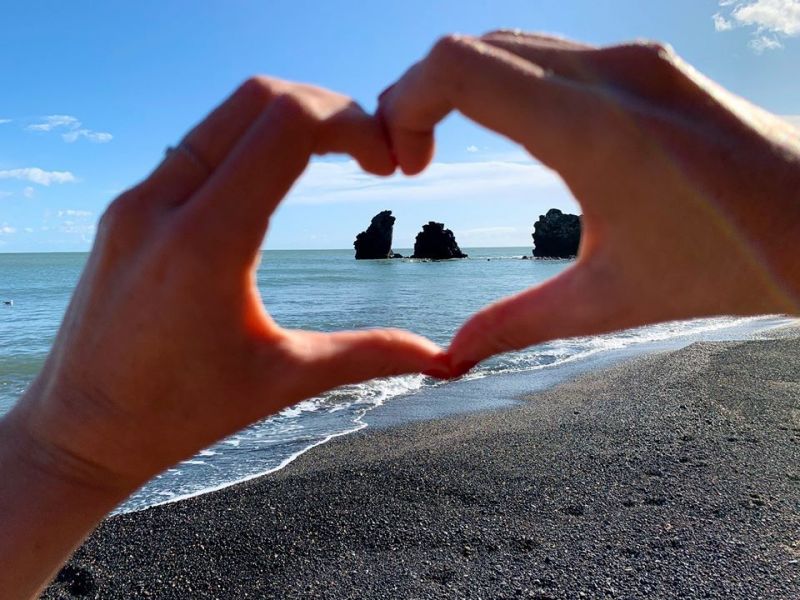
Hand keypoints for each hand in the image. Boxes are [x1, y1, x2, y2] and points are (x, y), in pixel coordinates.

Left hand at [11, 78, 443, 494]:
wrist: (81, 428)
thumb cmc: (179, 414)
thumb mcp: (283, 380)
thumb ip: (367, 355)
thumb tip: (443, 359)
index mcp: (205, 243)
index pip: (287, 127)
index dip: (353, 124)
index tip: (388, 164)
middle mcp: (162, 204)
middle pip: (258, 98)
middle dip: (329, 108)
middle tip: (370, 152)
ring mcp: (138, 199)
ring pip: (225, 113)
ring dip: (289, 118)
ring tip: (334, 156)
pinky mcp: (129, 206)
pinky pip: (199, 142)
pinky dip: (251, 138)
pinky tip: (278, 178)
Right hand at [378, 31, 799, 373]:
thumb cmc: (728, 265)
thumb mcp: (608, 301)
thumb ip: (516, 324)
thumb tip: (449, 358)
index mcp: (591, 128)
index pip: (458, 66)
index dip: (403, 101)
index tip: (402, 163)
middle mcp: (611, 73)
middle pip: (473, 47)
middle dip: (419, 96)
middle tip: (411, 161)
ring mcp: (635, 59)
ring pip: (510, 43)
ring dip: (461, 85)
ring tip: (445, 145)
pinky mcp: (651, 64)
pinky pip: (552, 51)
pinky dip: (505, 81)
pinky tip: (511, 133)